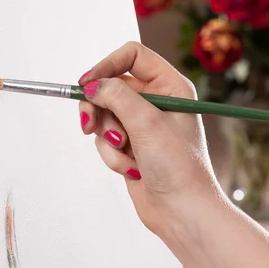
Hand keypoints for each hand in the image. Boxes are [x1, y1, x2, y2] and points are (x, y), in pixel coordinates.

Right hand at [78, 42, 223, 241]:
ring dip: (109, 137)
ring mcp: (143, 126)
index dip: (107, 65)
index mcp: (171, 87)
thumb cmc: (177, 165)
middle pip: (111, 86)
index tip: (86, 84)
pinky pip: (106, 141)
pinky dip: (113, 156)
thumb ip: (116, 95)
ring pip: (105, 116)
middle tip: (90, 124)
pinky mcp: (131, 148)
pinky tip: (131, 169)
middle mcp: (157, 102)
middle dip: (100, 108)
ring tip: (125, 153)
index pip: (132, 56)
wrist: (182, 211)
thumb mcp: (146, 122)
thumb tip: (91, 85)